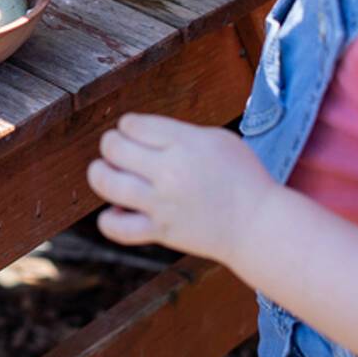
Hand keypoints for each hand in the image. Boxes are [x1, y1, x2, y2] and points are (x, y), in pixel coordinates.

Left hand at [87, 113, 276, 266]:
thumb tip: (137, 133)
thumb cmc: (240, 177)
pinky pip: (116, 228)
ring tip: (110, 174)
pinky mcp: (160, 232)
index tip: (137, 133)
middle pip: (113, 147)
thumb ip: (176, 133)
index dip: (129, 126)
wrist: (258, 225)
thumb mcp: (216, 139)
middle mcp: (169, 171)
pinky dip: (109, 220)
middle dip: (110, 144)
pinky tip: (119, 211)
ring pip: (106, 183)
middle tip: (120, 150)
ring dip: (100, 174)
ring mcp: (162, 204)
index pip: (132, 124)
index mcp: (185, 143)